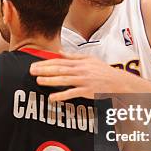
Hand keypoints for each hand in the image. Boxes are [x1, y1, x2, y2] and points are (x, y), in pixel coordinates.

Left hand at [29, 52, 150, 100]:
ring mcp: (84, 80)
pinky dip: (62, 95)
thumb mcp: (90, 60)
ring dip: (50, 80)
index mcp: (80, 62)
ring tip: (38, 80)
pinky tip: (52, 98)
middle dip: (44, 69)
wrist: (119, 82)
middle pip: (59, 69)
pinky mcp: (88, 91)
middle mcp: (81, 70)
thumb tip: (60, 52)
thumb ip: (74, 56)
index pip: (60, 61)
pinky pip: (73, 93)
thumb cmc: (104, 71)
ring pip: (64, 79)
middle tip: (31, 70)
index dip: (46, 62)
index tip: (35, 64)